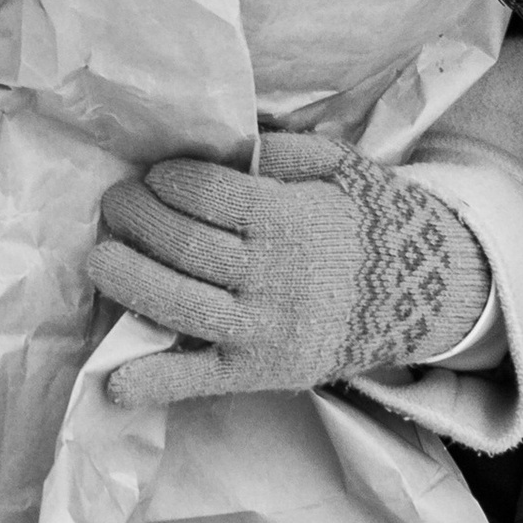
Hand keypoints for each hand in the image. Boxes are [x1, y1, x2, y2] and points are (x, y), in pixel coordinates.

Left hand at [89, 130, 490, 407]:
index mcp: (292, 220)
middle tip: (113, 204)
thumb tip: (228, 141)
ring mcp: (265, 331)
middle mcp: (275, 277)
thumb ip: (283, 151)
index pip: (212, 196)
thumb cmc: (373, 220)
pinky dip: (157, 381)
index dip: (172, 182)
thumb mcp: (341, 167)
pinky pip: (202, 380)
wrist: (424, 294)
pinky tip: (116, 380)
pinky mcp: (262, 373)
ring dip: (130, 281)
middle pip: (187, 247)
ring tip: (98, 259)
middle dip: (139, 221)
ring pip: (182, 306)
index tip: (153, 175)